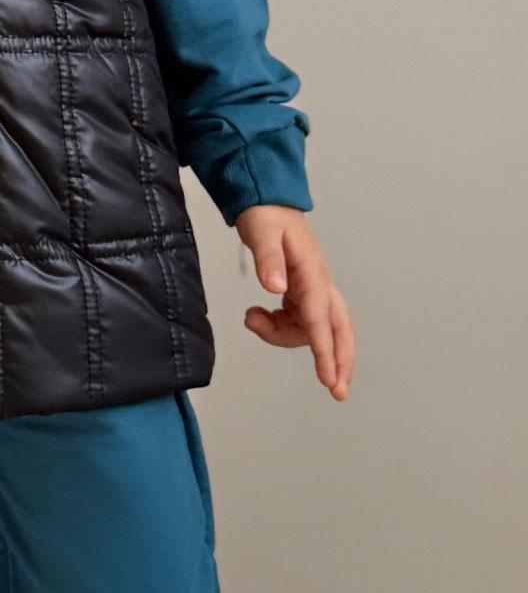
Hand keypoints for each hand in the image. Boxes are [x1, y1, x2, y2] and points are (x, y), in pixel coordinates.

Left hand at [234, 205, 354, 399]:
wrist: (267, 201)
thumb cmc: (267, 215)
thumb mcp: (262, 232)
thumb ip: (268, 258)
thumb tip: (275, 286)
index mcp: (312, 272)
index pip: (320, 318)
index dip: (324, 350)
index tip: (328, 379)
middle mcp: (318, 284)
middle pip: (339, 329)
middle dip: (339, 361)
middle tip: (336, 391)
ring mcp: (312, 290)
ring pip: (312, 330)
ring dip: (285, 337)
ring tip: (252, 319)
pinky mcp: (302, 293)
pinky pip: (298, 322)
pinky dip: (279, 328)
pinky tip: (258, 316)